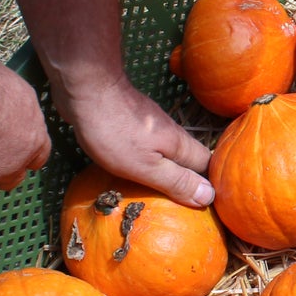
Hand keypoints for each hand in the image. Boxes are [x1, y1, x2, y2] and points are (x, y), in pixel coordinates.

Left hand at [63, 79, 214, 207]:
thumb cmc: (114, 132)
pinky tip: (134, 169)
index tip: (208, 205)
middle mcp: (170, 133)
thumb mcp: (146, 166)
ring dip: (168, 169)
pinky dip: (147, 159)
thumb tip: (209, 196)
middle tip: (184, 205)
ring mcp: (150, 126)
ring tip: (161, 193)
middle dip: (190, 178)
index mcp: (179, 144)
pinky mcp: (131, 121)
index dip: (210, 185)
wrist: (86, 89)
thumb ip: (176, 181)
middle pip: (189, 158)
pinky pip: (147, 146)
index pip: (207, 165)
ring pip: (167, 151)